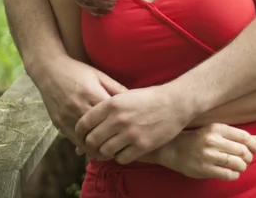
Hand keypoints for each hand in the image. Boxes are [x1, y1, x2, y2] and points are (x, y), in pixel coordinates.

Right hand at [35, 55, 126, 147]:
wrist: (50, 70)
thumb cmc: (78, 71)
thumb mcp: (99, 75)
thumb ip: (116, 88)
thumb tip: (133, 100)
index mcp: (92, 93)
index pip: (110, 115)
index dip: (120, 125)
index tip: (129, 132)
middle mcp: (79, 106)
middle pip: (98, 131)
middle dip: (110, 140)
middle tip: (121, 145)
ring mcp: (67, 116)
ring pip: (85, 140)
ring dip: (97, 147)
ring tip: (108, 151)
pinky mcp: (59, 122)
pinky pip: (73, 139)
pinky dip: (83, 145)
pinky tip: (92, 147)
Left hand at [75, 83, 192, 163]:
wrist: (175, 103)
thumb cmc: (149, 98)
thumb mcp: (125, 95)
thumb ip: (107, 106)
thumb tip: (89, 119)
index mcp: (112, 103)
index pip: (84, 123)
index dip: (80, 132)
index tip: (82, 135)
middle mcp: (118, 119)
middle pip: (92, 140)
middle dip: (91, 145)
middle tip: (95, 145)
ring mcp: (130, 133)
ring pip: (104, 152)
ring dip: (105, 152)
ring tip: (110, 148)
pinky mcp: (141, 146)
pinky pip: (121, 159)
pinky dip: (120, 157)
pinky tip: (124, 150)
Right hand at [155, 123, 255, 180]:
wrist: (175, 148)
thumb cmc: (199, 138)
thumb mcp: (216, 131)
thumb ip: (236, 135)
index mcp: (217, 128)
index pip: (243, 136)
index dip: (254, 145)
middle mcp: (213, 140)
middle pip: (242, 150)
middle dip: (248, 157)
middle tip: (246, 159)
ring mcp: (209, 155)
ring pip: (237, 163)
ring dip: (242, 167)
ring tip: (240, 166)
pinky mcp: (205, 169)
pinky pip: (228, 174)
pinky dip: (235, 175)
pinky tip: (232, 172)